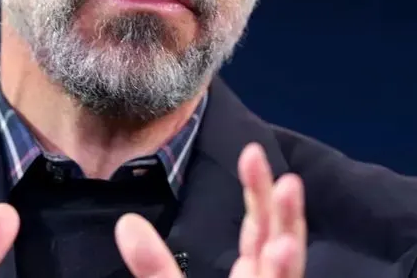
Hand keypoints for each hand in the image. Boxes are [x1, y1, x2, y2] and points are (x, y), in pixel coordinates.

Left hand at [114, 143, 305, 277]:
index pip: (259, 229)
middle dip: (280, 204)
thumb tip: (126, 223)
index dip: (257, 190)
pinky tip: (279, 250)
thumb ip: (154, 266)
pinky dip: (281, 272)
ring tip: (289, 192)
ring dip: (289, 233)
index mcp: (248, 277)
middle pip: (277, 241)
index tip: (250, 151)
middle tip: (270, 162)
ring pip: (286, 271)